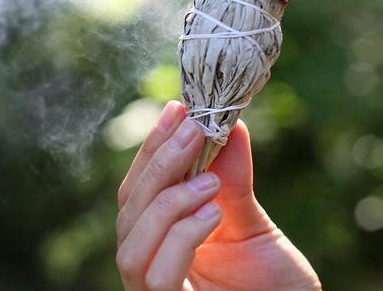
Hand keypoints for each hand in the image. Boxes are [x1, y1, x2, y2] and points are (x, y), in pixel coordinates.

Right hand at [116, 101, 321, 290]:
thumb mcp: (254, 228)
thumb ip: (235, 182)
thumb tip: (230, 125)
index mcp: (166, 240)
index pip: (142, 189)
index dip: (152, 149)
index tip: (175, 109)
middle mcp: (153, 265)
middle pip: (128, 209)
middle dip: (157, 164)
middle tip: (191, 129)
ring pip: (130, 242)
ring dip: (167, 201)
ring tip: (210, 183)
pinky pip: (154, 277)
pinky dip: (179, 238)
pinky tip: (212, 213)